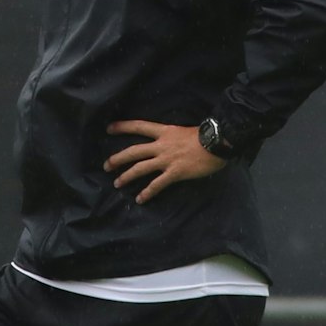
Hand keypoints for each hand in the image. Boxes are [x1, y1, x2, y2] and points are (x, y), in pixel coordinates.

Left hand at [104, 120, 225, 203]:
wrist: (219, 142)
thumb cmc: (206, 136)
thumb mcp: (184, 131)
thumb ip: (173, 137)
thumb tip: (169, 143)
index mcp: (164, 132)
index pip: (139, 126)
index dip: (123, 127)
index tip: (109, 128)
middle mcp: (161, 145)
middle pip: (133, 151)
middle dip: (118, 158)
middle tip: (106, 165)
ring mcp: (166, 159)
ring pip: (140, 168)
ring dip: (126, 176)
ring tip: (117, 183)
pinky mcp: (174, 172)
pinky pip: (157, 184)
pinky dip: (147, 192)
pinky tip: (140, 199)